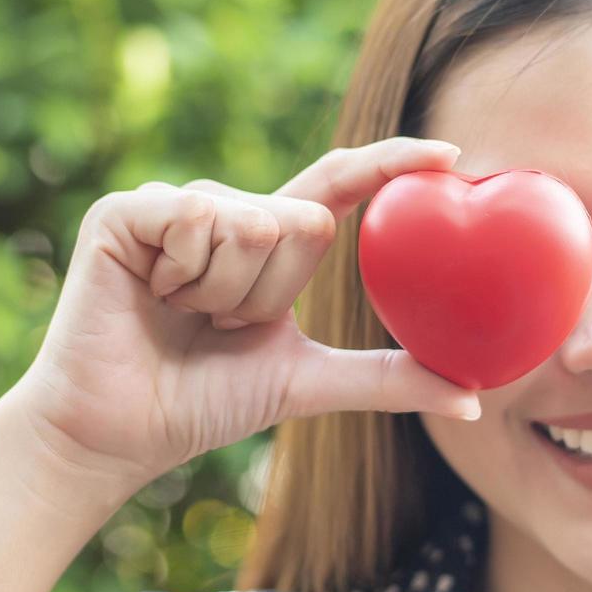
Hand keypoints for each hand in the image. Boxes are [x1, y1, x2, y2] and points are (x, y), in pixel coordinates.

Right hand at [5, 137, 484, 502]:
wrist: (117, 434)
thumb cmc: (200, 406)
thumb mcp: (307, 382)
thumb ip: (387, 378)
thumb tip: (474, 396)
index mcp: (268, 238)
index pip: (338, 187)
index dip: (390, 165)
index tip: (450, 157)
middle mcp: (225, 210)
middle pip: (299, 221)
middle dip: (269, 294)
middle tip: (218, 328)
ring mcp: (173, 205)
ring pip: (251, 221)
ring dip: (224, 292)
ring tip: (179, 317)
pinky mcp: (125, 211)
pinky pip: (196, 218)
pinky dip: (184, 272)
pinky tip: (149, 296)